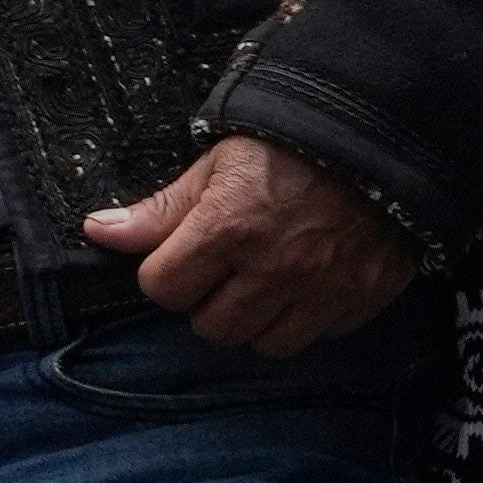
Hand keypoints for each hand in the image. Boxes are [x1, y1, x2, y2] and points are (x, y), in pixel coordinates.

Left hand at [83, 132, 421, 354]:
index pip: (163, 289)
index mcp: (228, 229)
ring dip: (257, 320)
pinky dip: (307, 319)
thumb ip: (161, 209)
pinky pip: (318, 336)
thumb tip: (98, 232)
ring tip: (265, 284)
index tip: (185, 255)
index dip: (167, 272)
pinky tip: (308, 286)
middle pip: (211, 328)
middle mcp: (273, 269)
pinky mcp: (361, 298)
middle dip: (209, 302)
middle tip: (227, 271)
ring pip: (264, 344)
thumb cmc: (292, 146)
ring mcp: (321, 290)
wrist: (384, 138)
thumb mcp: (219, 165)